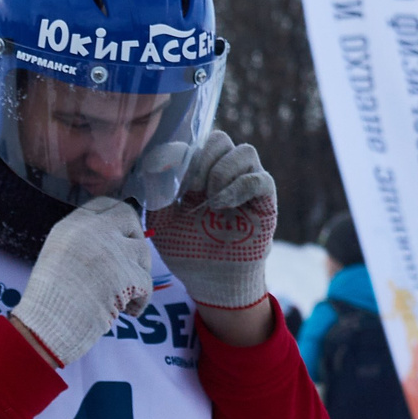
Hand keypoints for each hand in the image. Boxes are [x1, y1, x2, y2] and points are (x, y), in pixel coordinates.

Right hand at [10, 197, 153, 367]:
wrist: (50, 322)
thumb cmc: (48, 297)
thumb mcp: (56, 255)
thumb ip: (81, 241)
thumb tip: (109, 241)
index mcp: (73, 226)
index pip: (104, 204)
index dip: (115, 217)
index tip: (118, 231)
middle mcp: (96, 231)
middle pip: (128, 217)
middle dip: (133, 236)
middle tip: (128, 258)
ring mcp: (116, 252)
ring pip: (143, 253)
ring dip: (137, 272)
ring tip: (122, 292)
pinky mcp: (132, 275)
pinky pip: (147, 285)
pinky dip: (139, 301)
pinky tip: (127, 311)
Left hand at [147, 130, 275, 313]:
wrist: (208, 279)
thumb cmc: (185, 247)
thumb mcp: (161, 220)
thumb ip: (156, 192)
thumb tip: (153, 164)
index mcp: (198, 173)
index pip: (193, 142)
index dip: (179, 150)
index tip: (164, 171)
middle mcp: (224, 173)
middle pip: (219, 139)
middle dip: (200, 159)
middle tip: (189, 188)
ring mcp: (246, 184)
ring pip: (244, 151)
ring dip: (220, 171)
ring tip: (207, 200)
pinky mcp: (264, 201)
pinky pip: (260, 179)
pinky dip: (239, 187)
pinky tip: (221, 205)